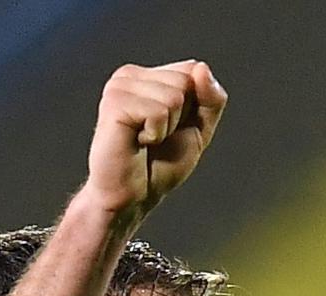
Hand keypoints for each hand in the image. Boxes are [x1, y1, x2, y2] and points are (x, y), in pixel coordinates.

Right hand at [85, 61, 226, 220]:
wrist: (133, 196)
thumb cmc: (161, 165)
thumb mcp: (199, 129)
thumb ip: (211, 98)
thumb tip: (202, 68)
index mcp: (148, 75)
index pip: (194, 70)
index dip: (196, 107)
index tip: (173, 129)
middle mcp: (131, 75)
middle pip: (186, 82)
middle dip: (182, 118)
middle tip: (157, 139)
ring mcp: (119, 86)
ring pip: (174, 96)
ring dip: (167, 128)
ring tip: (145, 141)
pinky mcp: (114, 102)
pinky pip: (158, 111)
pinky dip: (156, 134)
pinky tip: (137, 142)